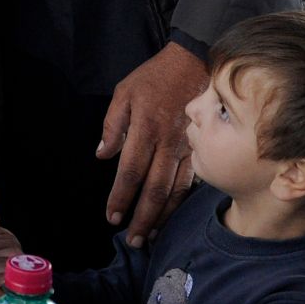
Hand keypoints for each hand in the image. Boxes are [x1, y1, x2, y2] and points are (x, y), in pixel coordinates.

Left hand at [98, 43, 209, 247]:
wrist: (196, 62)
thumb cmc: (155, 77)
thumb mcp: (124, 92)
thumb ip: (112, 125)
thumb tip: (102, 155)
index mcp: (145, 129)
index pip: (130, 172)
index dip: (120, 197)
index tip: (113, 217)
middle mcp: (167, 143)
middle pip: (154, 189)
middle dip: (142, 217)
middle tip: (133, 241)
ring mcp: (188, 147)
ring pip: (176, 190)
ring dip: (162, 216)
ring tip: (151, 234)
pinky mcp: (202, 148)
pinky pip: (192, 181)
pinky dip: (181, 202)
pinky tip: (172, 215)